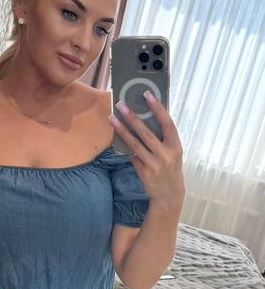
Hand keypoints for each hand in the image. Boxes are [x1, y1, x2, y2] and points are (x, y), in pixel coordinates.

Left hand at [108, 92, 184, 210]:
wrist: (169, 193)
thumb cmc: (170, 167)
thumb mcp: (172, 152)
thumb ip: (162, 138)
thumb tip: (144, 119)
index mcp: (176, 146)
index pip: (167, 123)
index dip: (157, 108)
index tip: (147, 95)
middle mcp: (166, 154)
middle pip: (146, 132)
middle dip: (132, 117)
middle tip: (121, 105)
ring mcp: (154, 164)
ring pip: (135, 143)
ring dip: (122, 130)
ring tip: (112, 118)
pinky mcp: (144, 172)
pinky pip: (132, 155)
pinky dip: (126, 147)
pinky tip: (118, 137)